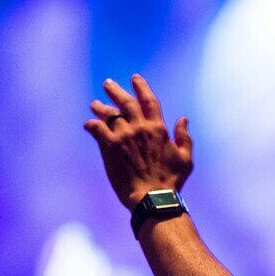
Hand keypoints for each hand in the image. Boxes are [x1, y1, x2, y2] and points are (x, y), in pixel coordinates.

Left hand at [84, 74, 192, 209]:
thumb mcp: (186, 158)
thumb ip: (184, 137)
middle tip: (108, 84)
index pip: (148, 101)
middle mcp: (139, 128)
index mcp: (158, 128)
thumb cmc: (171, 180)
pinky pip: (97, 130)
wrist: (152, 197)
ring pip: (109, 114)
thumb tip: (183, 120)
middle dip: (115, 91)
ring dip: (101, 108)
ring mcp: (123, 136)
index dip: (141, 87)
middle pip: (125, 102)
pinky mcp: (109, 147)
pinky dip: (92, 125)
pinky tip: (89, 125)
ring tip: (95, 104)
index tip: (135, 78)